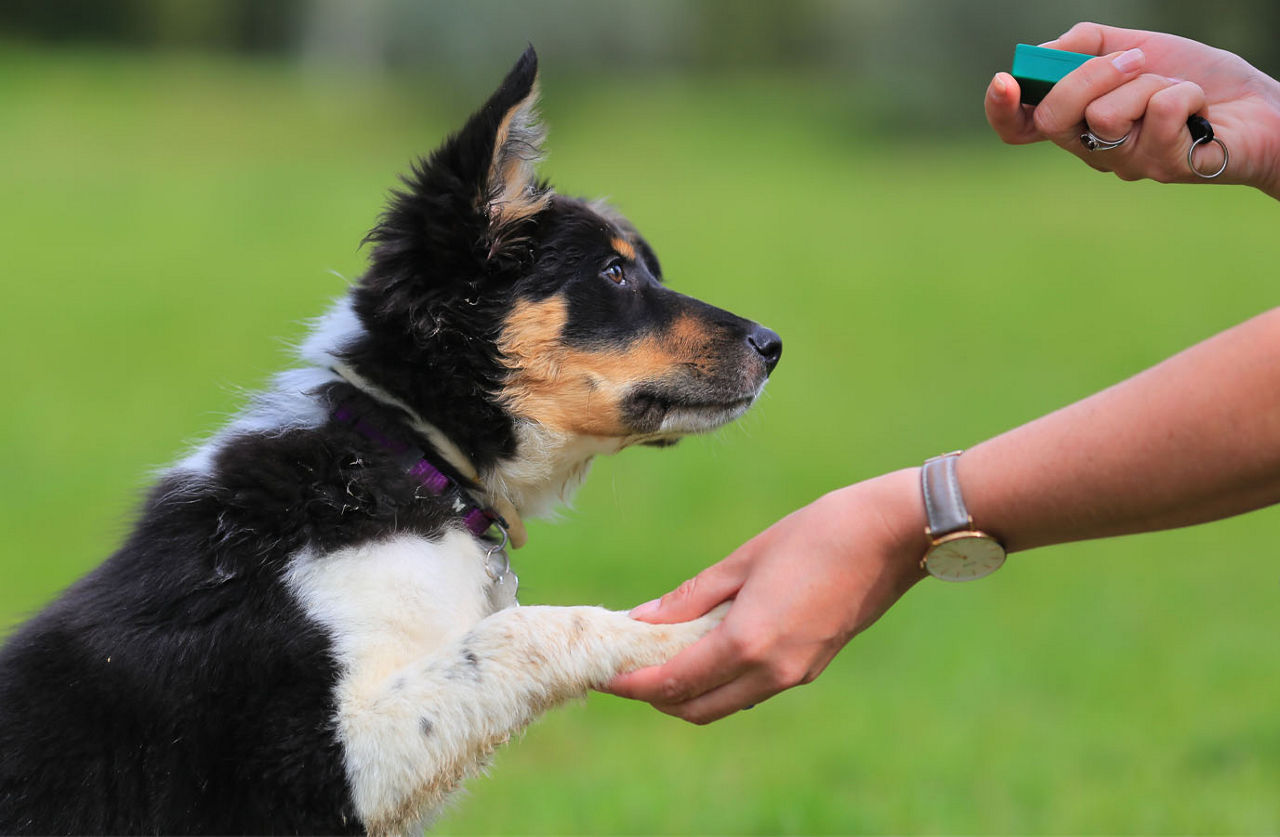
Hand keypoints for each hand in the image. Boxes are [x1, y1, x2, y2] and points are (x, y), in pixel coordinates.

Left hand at [601, 469, 927, 723]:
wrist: (893, 537)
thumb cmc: (817, 533)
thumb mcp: (744, 560)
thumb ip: (692, 596)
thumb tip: (643, 618)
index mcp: (748, 643)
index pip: (673, 683)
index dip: (632, 684)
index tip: (604, 673)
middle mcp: (771, 671)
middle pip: (695, 708)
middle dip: (656, 696)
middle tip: (629, 667)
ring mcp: (795, 674)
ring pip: (725, 702)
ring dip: (689, 690)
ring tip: (662, 654)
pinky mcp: (811, 666)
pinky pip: (752, 688)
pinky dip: (721, 679)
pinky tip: (708, 645)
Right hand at [985, 22, 1279, 196]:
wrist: (1257, 104)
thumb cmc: (1193, 76)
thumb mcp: (1134, 45)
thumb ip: (1084, 45)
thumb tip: (1045, 55)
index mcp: (1077, 121)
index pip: (1019, 128)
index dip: (1001, 110)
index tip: (1004, 81)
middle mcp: (1093, 149)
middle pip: (1052, 119)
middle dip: (1090, 75)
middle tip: (1136, 60)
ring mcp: (1126, 164)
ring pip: (1106, 115)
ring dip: (1150, 83)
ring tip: (1177, 89)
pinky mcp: (1162, 168)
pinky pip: (1158, 113)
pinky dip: (1185, 93)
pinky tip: (1200, 108)